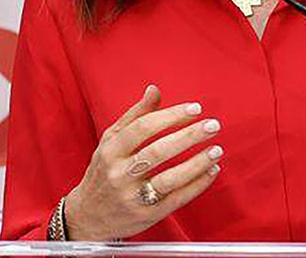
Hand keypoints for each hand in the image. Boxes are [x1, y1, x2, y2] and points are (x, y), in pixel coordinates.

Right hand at [64, 85, 222, 239]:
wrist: (88, 216)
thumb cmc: (103, 171)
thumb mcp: (110, 140)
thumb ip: (134, 115)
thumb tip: (154, 90)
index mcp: (111, 151)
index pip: (143, 128)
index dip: (171, 116)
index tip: (195, 109)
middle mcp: (120, 174)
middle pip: (158, 152)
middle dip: (189, 136)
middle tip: (212, 125)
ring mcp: (133, 197)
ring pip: (169, 178)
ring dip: (197, 163)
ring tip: (217, 149)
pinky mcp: (147, 215)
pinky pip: (177, 199)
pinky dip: (197, 185)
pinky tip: (212, 170)